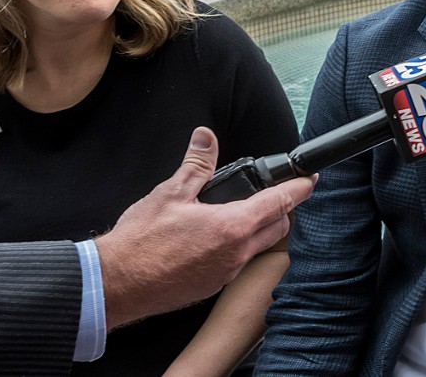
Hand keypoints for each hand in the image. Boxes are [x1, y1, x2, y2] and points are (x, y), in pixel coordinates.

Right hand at [95, 127, 313, 328]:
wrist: (116, 284)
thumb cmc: (141, 243)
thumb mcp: (170, 193)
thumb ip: (196, 164)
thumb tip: (206, 139)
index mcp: (232, 227)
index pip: (279, 203)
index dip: (299, 188)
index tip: (310, 179)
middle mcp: (236, 254)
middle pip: (277, 228)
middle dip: (283, 208)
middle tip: (276, 192)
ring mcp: (225, 274)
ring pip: (258, 247)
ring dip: (260, 228)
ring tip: (245, 211)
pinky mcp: (212, 286)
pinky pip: (238, 262)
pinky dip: (239, 246)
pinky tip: (218, 237)